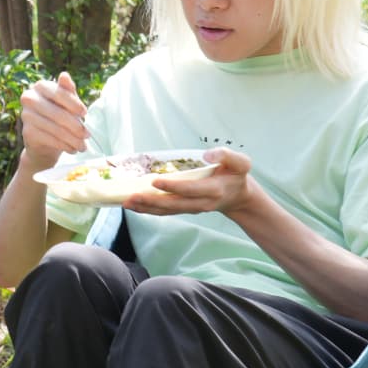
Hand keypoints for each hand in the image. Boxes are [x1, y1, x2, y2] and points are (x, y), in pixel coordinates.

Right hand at [20, 71, 88, 167]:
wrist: (44, 140)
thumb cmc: (59, 115)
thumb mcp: (67, 102)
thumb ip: (67, 89)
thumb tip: (64, 74)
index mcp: (40, 86)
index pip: (58, 93)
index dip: (73, 103)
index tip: (85, 113)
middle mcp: (29, 98)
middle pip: (57, 113)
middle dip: (76, 126)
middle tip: (88, 135)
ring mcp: (26, 115)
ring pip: (55, 128)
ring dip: (72, 139)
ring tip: (83, 146)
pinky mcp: (27, 132)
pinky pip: (50, 139)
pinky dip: (64, 145)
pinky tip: (72, 149)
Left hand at [123, 148, 255, 217]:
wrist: (238, 196)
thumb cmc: (236, 175)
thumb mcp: (240, 162)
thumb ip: (226, 155)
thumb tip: (207, 154)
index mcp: (214, 190)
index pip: (190, 189)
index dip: (173, 186)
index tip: (156, 181)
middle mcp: (202, 203)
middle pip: (174, 204)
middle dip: (152, 201)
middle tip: (132, 196)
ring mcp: (192, 209)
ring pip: (167, 211)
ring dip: (146, 208)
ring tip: (127, 203)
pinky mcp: (185, 209)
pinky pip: (165, 212)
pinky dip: (149, 210)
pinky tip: (134, 205)